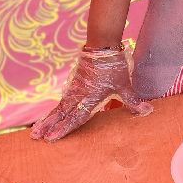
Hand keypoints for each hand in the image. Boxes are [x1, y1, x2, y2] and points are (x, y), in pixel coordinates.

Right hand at [30, 47, 152, 141]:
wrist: (102, 44)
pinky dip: (55, 108)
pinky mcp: (74, 81)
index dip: (63, 128)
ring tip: (36, 129)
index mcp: (90, 97)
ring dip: (48, 118)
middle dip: (48, 125)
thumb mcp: (124, 85)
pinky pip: (62, 98)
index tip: (51, 138)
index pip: (75, 117)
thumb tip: (147, 111)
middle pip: (61, 113)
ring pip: (59, 106)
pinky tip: (51, 114)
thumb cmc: (114, 66)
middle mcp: (78, 94)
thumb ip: (133, 101)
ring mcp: (74, 87)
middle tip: (35, 136)